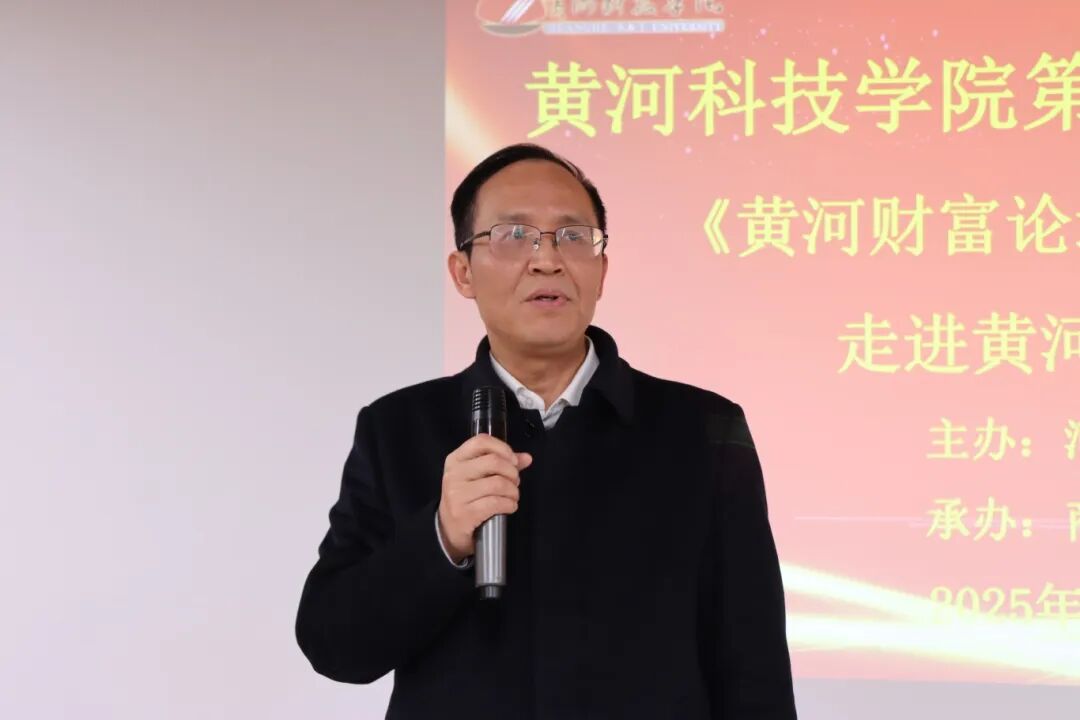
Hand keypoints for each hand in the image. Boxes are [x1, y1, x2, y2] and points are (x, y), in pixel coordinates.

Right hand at [437, 434, 531, 564]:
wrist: (449, 529)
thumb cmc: (466, 498)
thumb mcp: (477, 477)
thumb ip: (502, 463)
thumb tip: (526, 458)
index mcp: (456, 459)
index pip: (481, 441)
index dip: (503, 448)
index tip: (513, 460)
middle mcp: (454, 474)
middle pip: (494, 461)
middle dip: (512, 473)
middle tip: (514, 482)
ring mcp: (457, 494)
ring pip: (498, 483)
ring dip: (513, 491)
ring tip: (512, 496)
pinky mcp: (465, 513)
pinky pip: (496, 503)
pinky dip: (510, 504)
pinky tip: (509, 506)